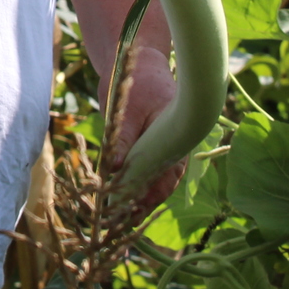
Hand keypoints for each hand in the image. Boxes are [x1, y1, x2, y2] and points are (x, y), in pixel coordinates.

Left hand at [106, 43, 183, 216]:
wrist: (139, 61)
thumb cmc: (139, 81)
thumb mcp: (129, 108)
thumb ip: (124, 138)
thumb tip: (116, 169)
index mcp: (177, 141)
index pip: (166, 180)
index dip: (149, 199)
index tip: (131, 213)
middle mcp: (171, 150)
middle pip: (158, 187)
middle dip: (139, 207)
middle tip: (120, 227)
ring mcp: (158, 150)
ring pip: (148, 183)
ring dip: (132, 200)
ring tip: (115, 222)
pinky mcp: (143, 148)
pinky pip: (138, 172)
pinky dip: (126, 186)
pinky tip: (112, 201)